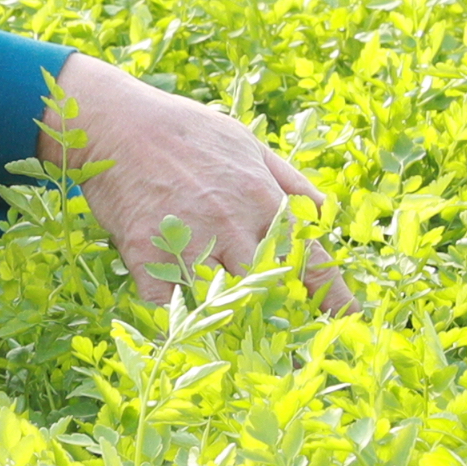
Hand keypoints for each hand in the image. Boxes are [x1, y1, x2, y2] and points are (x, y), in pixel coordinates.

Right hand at [38, 56, 363, 313]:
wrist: (117, 123)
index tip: (349, 321)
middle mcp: (233, 226)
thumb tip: (324, 213)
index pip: (312, 259)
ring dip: (228, 321)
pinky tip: (179, 317)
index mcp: (264, 200)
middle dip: (281, 318)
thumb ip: (289, 182)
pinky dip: (175, 314)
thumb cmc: (186, 130)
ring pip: (221, 303)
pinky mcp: (148, 257)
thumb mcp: (249, 145)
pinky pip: (168, 304)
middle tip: (288, 340)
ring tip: (234, 342)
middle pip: (269, 291)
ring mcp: (190, 243)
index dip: (334, 296)